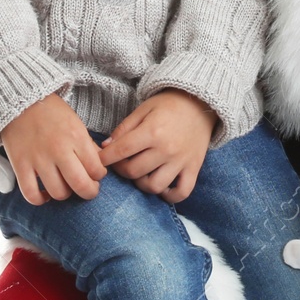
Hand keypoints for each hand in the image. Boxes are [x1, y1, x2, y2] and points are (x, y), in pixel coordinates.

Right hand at [1, 94, 107, 203]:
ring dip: (65, 194)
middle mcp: (59, 149)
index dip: (99, 176)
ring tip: (65, 188)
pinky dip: (40, 200)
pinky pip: (31, 194)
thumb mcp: (76, 123)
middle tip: (88, 190)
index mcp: (76, 137)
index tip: (96, 174)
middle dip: (89, 192)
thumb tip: (98, 168)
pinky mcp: (20, 165)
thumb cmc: (52, 113)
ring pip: (58, 193)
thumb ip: (87, 146)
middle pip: (80, 185)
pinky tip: (46, 194)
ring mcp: (38, 159)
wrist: (20, 101)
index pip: (96, 169)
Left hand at [99, 90, 215, 202]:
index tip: (98, 160)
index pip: (122, 151)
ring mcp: (181, 161)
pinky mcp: (194, 168)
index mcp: (152, 131)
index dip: (105, 158)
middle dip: (121, 170)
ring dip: (141, 183)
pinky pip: (181, 192)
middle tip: (120, 163)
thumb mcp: (143, 109)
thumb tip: (106, 148)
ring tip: (140, 173)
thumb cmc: (169, 104)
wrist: (201, 103)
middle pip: (134, 171)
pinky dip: (169, 196)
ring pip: (154, 186)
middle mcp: (167, 149)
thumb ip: (124, 129)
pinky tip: (161, 187)